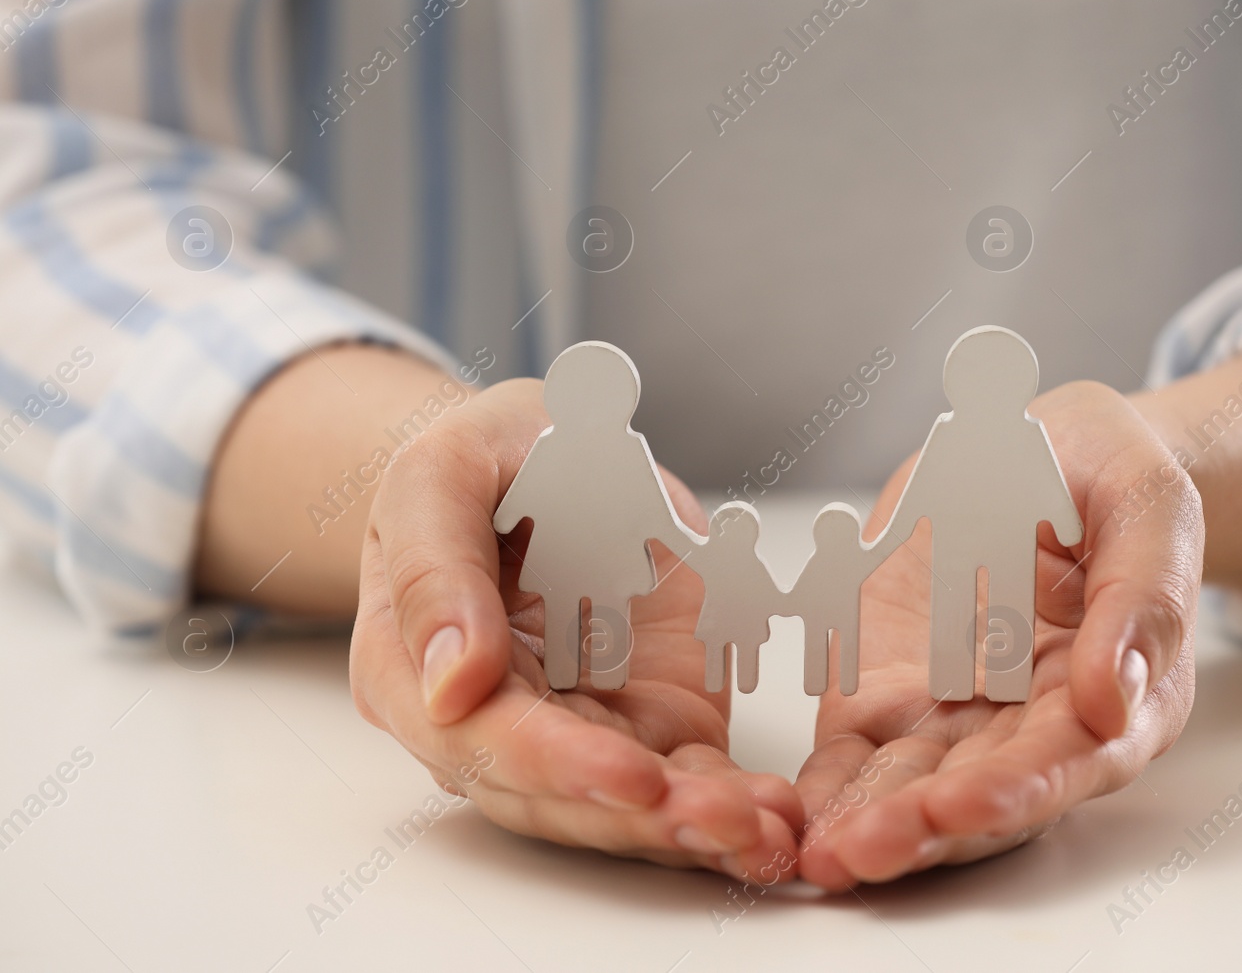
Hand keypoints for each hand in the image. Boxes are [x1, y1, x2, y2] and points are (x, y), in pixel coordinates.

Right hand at [349, 377, 802, 877]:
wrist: (541, 455)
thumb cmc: (481, 461)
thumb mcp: (440, 475)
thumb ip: (435, 569)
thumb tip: (451, 685)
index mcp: (417, 676)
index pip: (484, 744)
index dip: (560, 767)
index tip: (632, 777)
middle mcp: (492, 728)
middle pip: (561, 800)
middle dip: (647, 821)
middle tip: (728, 822)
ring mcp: (574, 733)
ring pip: (626, 810)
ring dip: (697, 830)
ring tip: (767, 833)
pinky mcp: (645, 726)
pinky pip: (684, 780)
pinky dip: (732, 804)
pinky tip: (778, 818)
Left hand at [795, 380, 1201, 887]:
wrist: (1042, 450)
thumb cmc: (1110, 478)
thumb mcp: (1149, 508)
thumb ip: (1142, 597)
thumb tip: (1113, 699)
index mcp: (1119, 697)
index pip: (1068, 760)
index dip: (1016, 789)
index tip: (963, 805)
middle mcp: (1033, 725)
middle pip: (980, 796)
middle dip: (922, 830)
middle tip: (864, 851)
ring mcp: (956, 715)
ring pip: (911, 788)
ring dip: (866, 824)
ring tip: (820, 857)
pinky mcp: (888, 694)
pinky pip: (854, 754)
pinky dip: (825, 789)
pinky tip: (790, 820)